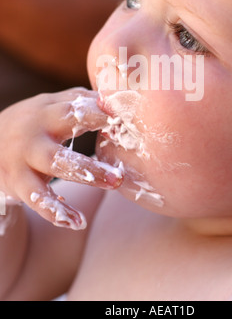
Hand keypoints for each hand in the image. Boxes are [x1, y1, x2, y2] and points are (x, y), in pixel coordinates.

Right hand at [0, 87, 123, 229]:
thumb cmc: (32, 125)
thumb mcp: (49, 107)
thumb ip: (78, 101)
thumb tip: (116, 97)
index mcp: (47, 109)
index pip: (76, 105)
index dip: (100, 110)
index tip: (127, 117)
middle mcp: (36, 130)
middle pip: (66, 128)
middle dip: (96, 127)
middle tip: (125, 150)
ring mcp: (25, 156)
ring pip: (56, 164)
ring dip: (87, 174)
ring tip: (113, 183)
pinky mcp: (17, 182)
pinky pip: (37, 200)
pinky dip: (56, 212)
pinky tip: (76, 221)